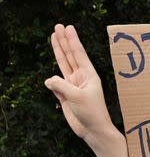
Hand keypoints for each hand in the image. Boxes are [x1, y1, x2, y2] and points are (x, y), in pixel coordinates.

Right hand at [44, 24, 113, 144]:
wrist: (93, 130)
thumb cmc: (91, 112)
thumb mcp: (76, 96)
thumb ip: (61, 85)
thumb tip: (48, 80)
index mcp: (89, 75)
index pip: (78, 54)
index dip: (72, 40)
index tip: (69, 27)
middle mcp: (81, 78)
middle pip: (70, 55)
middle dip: (64, 40)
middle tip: (58, 26)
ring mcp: (73, 85)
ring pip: (63, 64)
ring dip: (58, 51)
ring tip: (54, 36)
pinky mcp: (66, 95)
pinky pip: (56, 83)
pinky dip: (53, 82)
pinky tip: (52, 83)